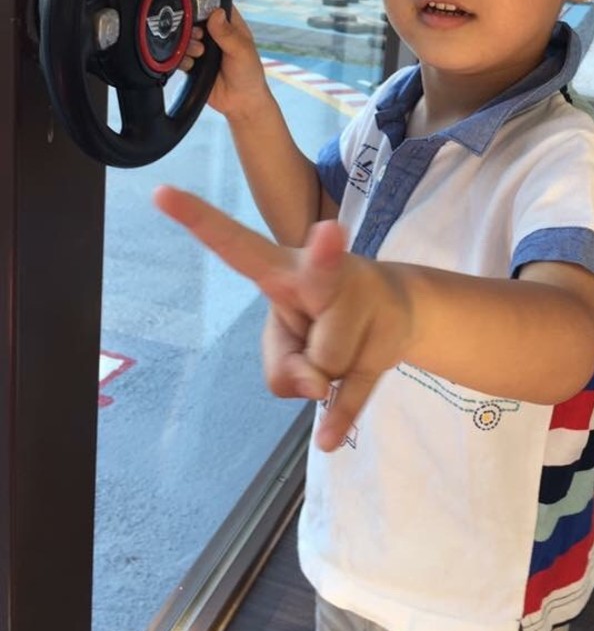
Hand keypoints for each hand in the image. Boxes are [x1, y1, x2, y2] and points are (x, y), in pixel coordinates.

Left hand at [153, 186, 414, 450]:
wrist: (397, 312)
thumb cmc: (324, 318)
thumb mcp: (285, 346)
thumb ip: (281, 369)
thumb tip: (314, 385)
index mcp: (283, 269)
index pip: (237, 245)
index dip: (198, 220)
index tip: (160, 193)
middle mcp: (325, 274)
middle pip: (318, 273)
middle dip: (325, 252)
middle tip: (329, 231)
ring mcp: (362, 303)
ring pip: (326, 363)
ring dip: (328, 374)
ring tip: (343, 348)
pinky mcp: (385, 340)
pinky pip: (354, 393)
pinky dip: (340, 417)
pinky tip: (327, 436)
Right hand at [180, 7, 270, 118]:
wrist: (240, 103)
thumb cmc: (249, 75)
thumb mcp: (242, 51)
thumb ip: (227, 34)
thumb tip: (216, 13)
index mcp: (230, 25)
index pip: (213, 5)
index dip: (203, 6)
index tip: (198, 14)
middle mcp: (214, 34)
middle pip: (192, 20)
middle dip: (191, 28)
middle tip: (198, 37)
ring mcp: (202, 48)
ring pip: (183, 37)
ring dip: (187, 45)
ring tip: (199, 54)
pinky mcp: (192, 63)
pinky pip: (179, 56)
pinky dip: (182, 59)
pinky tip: (192, 65)